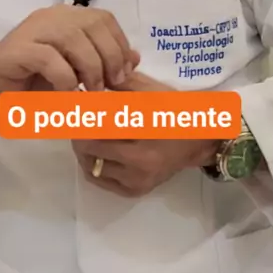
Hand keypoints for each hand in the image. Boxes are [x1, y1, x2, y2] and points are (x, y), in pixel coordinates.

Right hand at [0, 5, 139, 110]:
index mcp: (65, 17)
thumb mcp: (73, 72)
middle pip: (93, 24)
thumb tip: (135, 58)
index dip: (119, 44)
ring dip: (90, 67)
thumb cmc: (28, 80)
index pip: (104, 19)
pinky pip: (49, 58)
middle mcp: (51, 16)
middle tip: (111, 85)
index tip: (124, 73)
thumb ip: (101, 62)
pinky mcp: (17, 49)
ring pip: (73, 37)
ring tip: (91, 92)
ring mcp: (32, 30)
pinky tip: (67, 94)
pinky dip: (64, 78)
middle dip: (109, 56)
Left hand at [72, 70, 219, 196]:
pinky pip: (100, 179)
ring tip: (83, 132)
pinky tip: (94, 150)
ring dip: (81, 147)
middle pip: (90, 145)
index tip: (72, 101)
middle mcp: (142, 159)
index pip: (100, 121)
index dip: (81, 111)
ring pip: (91, 164)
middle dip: (77, 129)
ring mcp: (138, 178)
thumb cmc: (174, 108)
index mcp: (147, 128)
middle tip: (73, 116)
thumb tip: (87, 81)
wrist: (200, 139)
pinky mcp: (136, 190)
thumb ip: (118, 82)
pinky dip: (91, 164)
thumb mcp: (149, 89)